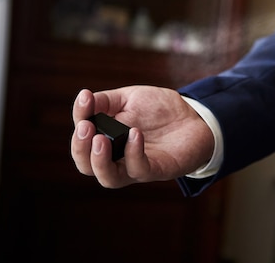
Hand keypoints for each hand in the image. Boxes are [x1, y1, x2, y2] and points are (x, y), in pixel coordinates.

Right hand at [71, 85, 212, 187]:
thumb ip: (106, 100)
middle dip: (80, 148)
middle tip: (85, 127)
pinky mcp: (157, 170)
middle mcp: (117, 157)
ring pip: (108, 178)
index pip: (82, 137)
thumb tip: (84, 98)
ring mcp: (136, 166)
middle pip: (86, 166)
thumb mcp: (130, 98)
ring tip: (100, 139)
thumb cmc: (160, 110)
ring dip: (99, 160)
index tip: (85, 97)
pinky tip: (134, 134)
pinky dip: (133, 153)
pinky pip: (139, 169)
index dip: (79, 118)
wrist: (195, 116)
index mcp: (106, 139)